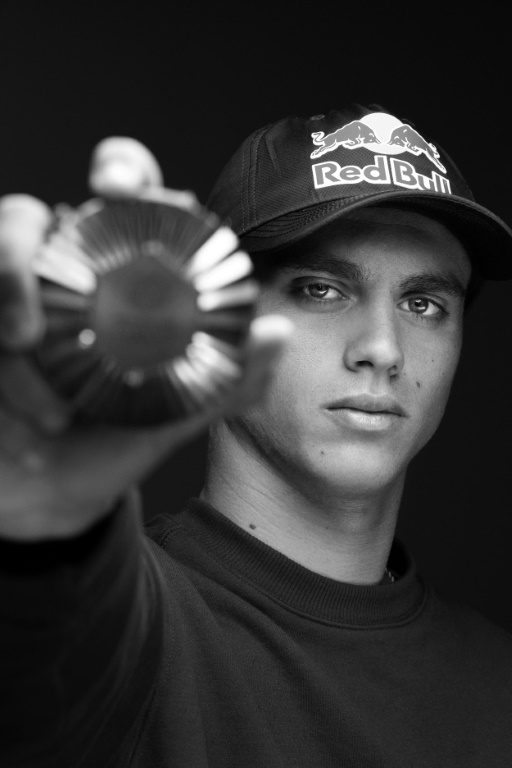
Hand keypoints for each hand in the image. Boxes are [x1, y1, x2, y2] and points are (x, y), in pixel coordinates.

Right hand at [0, 143, 292, 540]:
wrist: (54, 493)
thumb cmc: (117, 438)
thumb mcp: (180, 411)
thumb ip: (232, 377)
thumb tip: (277, 329)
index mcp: (114, 272)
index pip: (118, 195)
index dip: (119, 168)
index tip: (118, 186)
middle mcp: (55, 273)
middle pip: (26, 217)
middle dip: (17, 248)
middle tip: (30, 330)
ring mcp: (6, 299)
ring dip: (2, 307)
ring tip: (33, 382)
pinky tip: (22, 407)